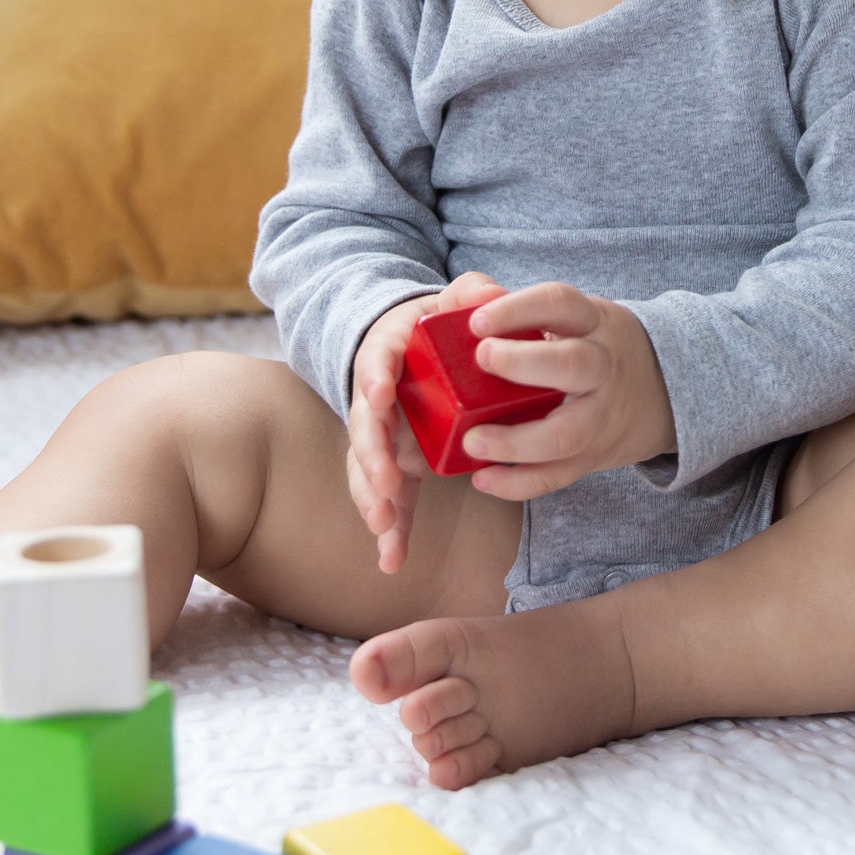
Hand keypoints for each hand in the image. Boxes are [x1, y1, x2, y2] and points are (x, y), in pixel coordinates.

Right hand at [347, 271, 506, 574]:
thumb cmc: (436, 327)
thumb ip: (471, 294)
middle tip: (388, 482)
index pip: (377, 363)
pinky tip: (393, 560)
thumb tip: (490, 295)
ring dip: (373, 497)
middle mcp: (375, 398)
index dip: (376, 379)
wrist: (410, 347)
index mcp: (390, 355)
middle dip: (372, 456)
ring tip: (384, 525)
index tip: (381, 395)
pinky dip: (390, 529)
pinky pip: (388, 499)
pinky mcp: (393, 464)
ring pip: (367, 469)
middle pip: (365, 427)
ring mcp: (381, 435)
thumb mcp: (452, 303)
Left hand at [455, 281, 676, 499]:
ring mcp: (600, 417)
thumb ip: (513, 305)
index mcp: (592, 323)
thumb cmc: (590, 345)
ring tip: (473, 441)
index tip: (478, 321)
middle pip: (573, 365)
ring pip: (566, 434)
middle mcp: (602, 367)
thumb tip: (473, 299)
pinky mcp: (592, 456)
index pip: (559, 304)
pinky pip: (558, 476)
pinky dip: (519, 483)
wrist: (665, 391)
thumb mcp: (571, 316)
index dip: (518, 308)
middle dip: (524, 363)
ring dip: (517, 441)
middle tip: (482, 359)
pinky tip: (484, 479)